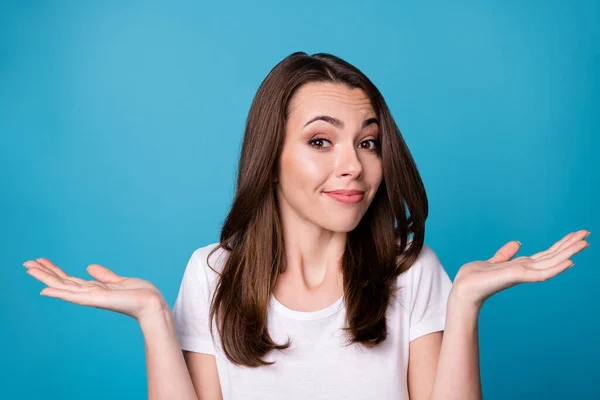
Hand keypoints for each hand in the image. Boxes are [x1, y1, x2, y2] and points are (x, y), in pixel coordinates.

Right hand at [23, 258, 167, 321]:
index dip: (55, 271)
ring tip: (29, 269)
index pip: (69, 279)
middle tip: (26, 263)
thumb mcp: (120, 281)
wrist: (152, 304)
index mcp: (95, 289)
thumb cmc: (140, 295)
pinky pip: (75, 296)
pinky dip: (59, 293)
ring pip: (64, 287)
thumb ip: (104, 275)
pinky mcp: (97, 300)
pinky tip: (45, 290)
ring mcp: (92, 298)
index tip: (41, 260)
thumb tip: (89, 267)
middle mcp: (90, 294)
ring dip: (46, 279)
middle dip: (44, 273)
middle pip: (62, 282)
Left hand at [451, 229, 589, 306]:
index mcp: (522, 266)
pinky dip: (555, 269)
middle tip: (588, 233)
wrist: (463, 289)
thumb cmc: (475, 278)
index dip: (562, 244)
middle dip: (570, 245)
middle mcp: (526, 270)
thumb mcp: (493, 261)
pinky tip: (570, 262)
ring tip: (585, 243)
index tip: (577, 234)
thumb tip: (517, 243)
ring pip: (551, 262)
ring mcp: (523, 274)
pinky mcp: (516, 277)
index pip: (547, 253)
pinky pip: (540, 273)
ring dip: (569, 252)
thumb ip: (506, 254)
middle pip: (553, 256)